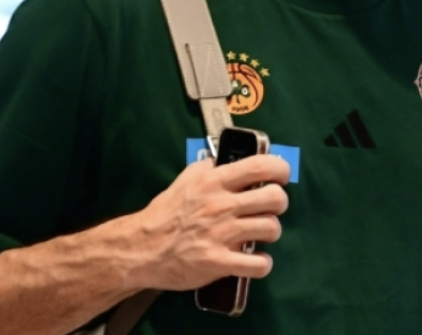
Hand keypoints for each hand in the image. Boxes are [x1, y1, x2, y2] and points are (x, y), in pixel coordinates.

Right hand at [128, 154, 290, 290]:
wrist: (140, 249)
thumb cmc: (164, 214)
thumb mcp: (185, 180)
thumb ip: (209, 167)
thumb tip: (230, 158)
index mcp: (214, 182)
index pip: (260, 166)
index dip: (280, 169)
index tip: (281, 176)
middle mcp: (221, 205)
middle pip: (275, 198)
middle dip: (279, 203)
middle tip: (270, 208)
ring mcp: (222, 235)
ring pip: (271, 229)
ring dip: (271, 232)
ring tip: (260, 234)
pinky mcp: (219, 262)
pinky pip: (259, 264)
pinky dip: (263, 263)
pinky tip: (255, 260)